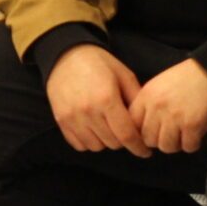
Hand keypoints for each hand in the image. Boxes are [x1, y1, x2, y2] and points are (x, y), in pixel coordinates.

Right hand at [46, 41, 147, 155]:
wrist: (65, 54)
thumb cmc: (98, 63)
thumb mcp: (123, 75)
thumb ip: (137, 99)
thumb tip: (146, 123)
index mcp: (106, 99)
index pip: (127, 135)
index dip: (139, 147)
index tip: (145, 150)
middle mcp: (88, 111)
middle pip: (113, 143)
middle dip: (123, 141)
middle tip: (124, 131)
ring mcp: (72, 117)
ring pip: (96, 146)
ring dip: (105, 141)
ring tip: (107, 128)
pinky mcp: (60, 120)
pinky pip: (78, 144)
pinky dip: (88, 141)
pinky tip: (93, 130)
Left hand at [127, 57, 206, 155]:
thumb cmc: (183, 78)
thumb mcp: (156, 86)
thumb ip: (146, 104)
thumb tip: (139, 127)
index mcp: (145, 96)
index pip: (132, 124)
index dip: (140, 132)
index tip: (149, 133)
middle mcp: (157, 108)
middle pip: (148, 139)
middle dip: (158, 140)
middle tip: (169, 135)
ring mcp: (174, 117)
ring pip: (166, 147)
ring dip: (175, 144)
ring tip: (182, 136)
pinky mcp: (193, 125)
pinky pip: (187, 147)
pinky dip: (191, 144)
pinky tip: (195, 135)